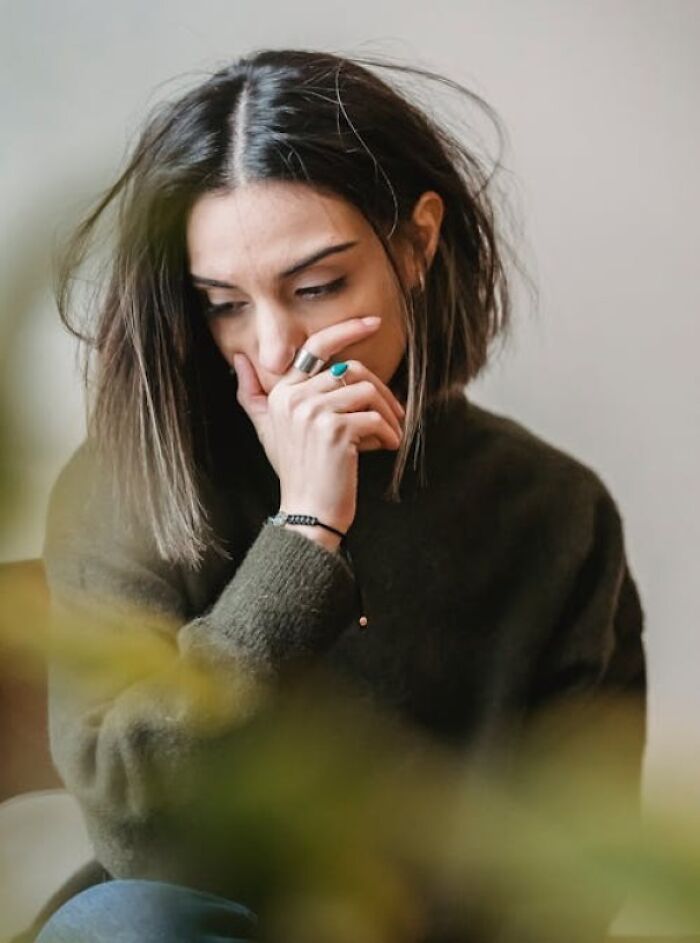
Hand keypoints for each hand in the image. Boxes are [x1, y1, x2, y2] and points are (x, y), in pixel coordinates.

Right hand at [232, 316, 404, 535]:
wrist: (308, 513)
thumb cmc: (297, 471)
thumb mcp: (269, 429)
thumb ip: (254, 393)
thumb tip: (238, 358)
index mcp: (281, 392)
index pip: (316, 346)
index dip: (346, 330)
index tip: (374, 323)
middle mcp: (293, 398)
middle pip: (351, 370)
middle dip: (380, 392)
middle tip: (394, 414)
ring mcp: (313, 414)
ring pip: (367, 392)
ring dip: (387, 416)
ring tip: (388, 436)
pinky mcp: (335, 431)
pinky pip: (375, 418)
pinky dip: (388, 434)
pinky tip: (386, 449)